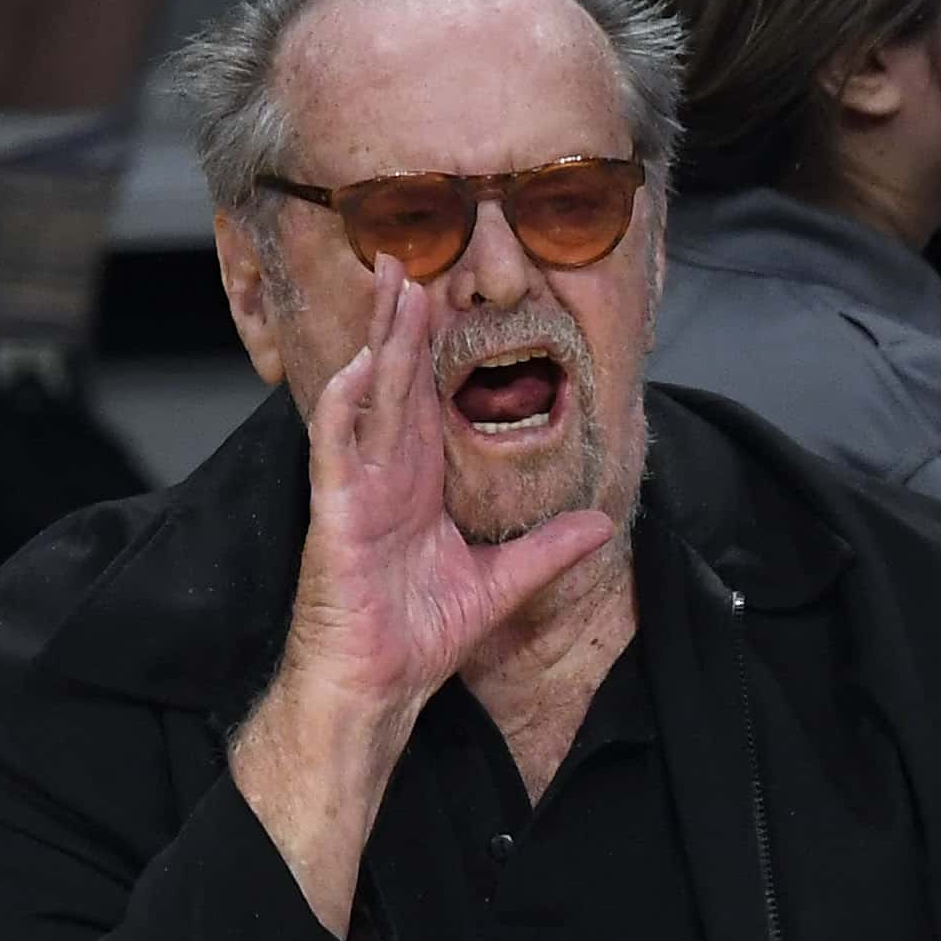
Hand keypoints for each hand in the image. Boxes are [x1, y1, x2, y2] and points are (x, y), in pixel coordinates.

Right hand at [229, 261, 619, 931]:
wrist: (379, 685)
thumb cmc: (417, 636)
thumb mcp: (502, 585)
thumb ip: (548, 552)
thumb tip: (602, 527)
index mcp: (419, 479)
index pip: (429, 394)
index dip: (439, 342)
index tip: (456, 289)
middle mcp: (387, 471)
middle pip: (398, 377)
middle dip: (404, 316)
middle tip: (414, 254)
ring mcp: (358, 486)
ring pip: (369, 394)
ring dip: (379, 339)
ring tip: (393, 282)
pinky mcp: (338, 512)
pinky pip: (338, 447)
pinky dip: (346, 405)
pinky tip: (359, 365)